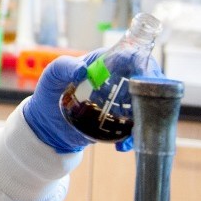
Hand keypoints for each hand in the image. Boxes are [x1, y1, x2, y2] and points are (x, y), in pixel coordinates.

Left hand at [24, 48, 162, 152]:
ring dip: (147, 118)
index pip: (132, 55)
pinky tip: (122, 145)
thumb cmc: (48, 95)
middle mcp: (117, 78)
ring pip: (146, 103)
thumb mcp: (51, 77)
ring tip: (134, 134)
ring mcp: (121, 99)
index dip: (144, 65)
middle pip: (147, 79)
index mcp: (104, 62)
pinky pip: (137, 124)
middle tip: (147, 110)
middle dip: (153, 94)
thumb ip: (62, 67)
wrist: (47, 127)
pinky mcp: (121, 118)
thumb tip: (82, 69)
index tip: (145, 81)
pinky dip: (134, 136)